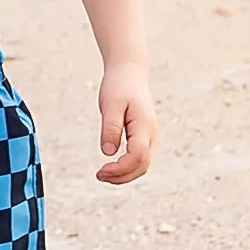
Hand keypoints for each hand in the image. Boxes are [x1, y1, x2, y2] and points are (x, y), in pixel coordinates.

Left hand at [93, 70, 158, 184]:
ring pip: (143, 164)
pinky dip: (127, 167)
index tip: (101, 170)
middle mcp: (151, 133)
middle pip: (143, 165)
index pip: (138, 156)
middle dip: (122, 176)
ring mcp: (150, 135)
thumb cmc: (118, 86)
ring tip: (103, 174)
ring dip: (125, 174)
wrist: (129, 72)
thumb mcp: (110, 105)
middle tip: (99, 176)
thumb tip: (108, 153)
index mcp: (144, 125)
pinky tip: (111, 167)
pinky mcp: (144, 136)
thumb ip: (111, 128)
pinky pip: (139, 158)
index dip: (121, 169)